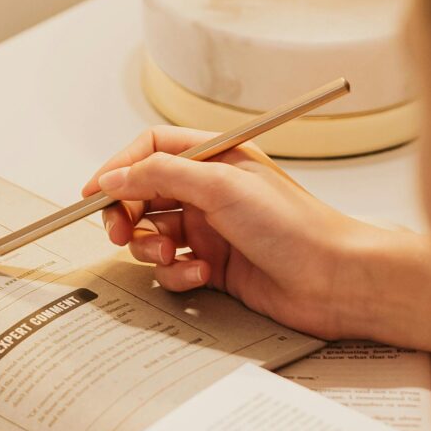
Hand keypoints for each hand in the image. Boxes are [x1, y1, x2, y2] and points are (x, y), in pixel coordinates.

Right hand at [86, 126, 430, 346]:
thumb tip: (116, 174)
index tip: (94, 192)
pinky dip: (177, 274)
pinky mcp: (216, 267)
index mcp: (216, 157)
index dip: (118, 168)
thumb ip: (162, 175)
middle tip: (119, 233)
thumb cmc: (298, 227)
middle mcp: (212, 191)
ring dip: (151, 248)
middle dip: (127, 214)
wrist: (336, 280)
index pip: (151, 150)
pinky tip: (200, 276)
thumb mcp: (222, 186)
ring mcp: (213, 230)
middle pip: (144, 194)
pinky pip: (173, 268)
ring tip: (170, 256)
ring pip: (153, 235)